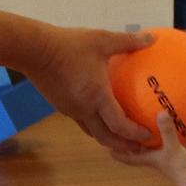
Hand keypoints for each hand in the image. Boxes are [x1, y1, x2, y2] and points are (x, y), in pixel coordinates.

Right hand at [19, 26, 152, 152]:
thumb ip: (128, 41)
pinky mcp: (60, 106)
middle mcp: (83, 109)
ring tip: (122, 137)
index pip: (118, 125)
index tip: (149, 136)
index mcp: (96, 97)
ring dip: (108, 138)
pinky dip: (95, 124)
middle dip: (123, 146)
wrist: (34, 51)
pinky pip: (81, 120)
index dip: (134, 134)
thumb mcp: (103, 40)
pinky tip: (100, 113)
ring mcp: (70, 110)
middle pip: (105, 138)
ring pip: (91, 131)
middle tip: (138, 148)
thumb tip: (151, 38)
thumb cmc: (69, 45)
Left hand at [113, 112, 185, 185]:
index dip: (117, 151)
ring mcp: (174, 156)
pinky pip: (184, 140)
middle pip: (144, 148)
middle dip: (136, 137)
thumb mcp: (172, 149)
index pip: (129, 156)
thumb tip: (161, 112)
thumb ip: (166, 132)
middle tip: (129, 120)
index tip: (105, 142)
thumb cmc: (182, 170)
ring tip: (156, 115)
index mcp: (151, 158)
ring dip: (160, 132)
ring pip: (163, 143)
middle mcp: (159, 157)